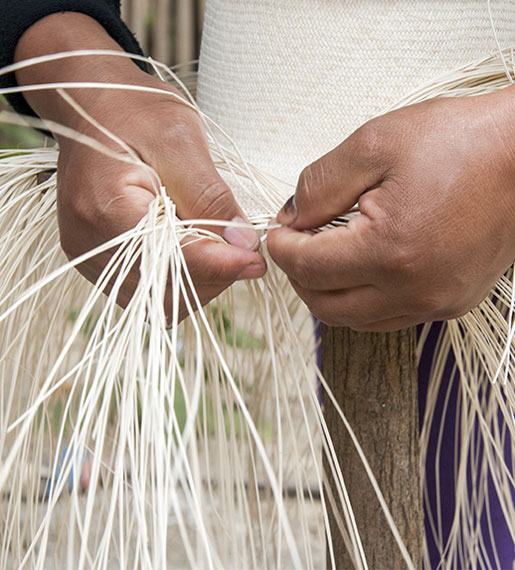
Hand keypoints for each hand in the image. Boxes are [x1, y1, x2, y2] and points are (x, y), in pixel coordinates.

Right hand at [15, 13, 265, 320]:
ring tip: (218, 246)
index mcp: (106, 208)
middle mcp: (90, 243)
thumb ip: (210, 195)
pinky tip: (194, 251)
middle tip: (243, 249)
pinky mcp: (97, 258)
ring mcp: (90, 255)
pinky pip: (145, 291)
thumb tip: (241, 243)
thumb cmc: (134, 112)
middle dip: (212, 274)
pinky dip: (178, 279)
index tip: (256, 260)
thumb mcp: (181, 140)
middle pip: (164, 289)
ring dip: (198, 281)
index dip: (219, 264)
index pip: (170, 259)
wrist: (91, 105)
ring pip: (157, 300)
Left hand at [267, 89, 514, 330]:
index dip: (281, 248)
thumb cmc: (460, 143)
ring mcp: (436, 302)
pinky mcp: (451, 303)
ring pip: (354, 320)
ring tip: (323, 256)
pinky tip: (360, 270)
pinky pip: (388, 318)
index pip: (308, 268)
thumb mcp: (375, 145)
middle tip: (294, 244)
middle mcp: (414, 290)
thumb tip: (291, 217)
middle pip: (325, 305)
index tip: (276, 231)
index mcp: (390, 251)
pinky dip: (361, 300)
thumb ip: (319, 186)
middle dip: (298, 276)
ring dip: (327, 292)